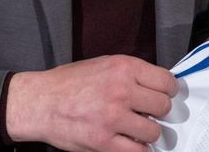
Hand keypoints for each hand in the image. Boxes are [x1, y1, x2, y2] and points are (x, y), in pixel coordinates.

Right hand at [5, 54, 177, 150]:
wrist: (40, 102)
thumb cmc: (69, 83)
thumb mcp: (103, 65)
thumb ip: (129, 74)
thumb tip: (155, 86)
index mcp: (123, 68)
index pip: (165, 81)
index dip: (168, 91)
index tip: (164, 95)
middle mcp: (121, 90)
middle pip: (163, 107)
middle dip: (159, 112)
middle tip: (149, 114)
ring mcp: (113, 117)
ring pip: (153, 131)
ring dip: (148, 133)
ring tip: (137, 130)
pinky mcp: (103, 141)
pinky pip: (137, 151)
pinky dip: (138, 150)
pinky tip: (131, 144)